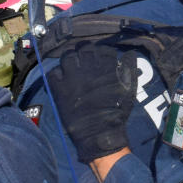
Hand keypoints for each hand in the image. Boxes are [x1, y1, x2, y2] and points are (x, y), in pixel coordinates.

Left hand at [48, 43, 136, 163]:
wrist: (99, 134)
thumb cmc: (117, 113)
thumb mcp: (128, 89)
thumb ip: (128, 69)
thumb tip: (130, 53)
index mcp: (105, 67)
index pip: (101, 49)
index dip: (100, 52)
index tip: (98, 58)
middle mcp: (88, 69)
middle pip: (82, 49)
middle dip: (83, 52)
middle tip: (83, 60)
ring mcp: (72, 78)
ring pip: (67, 57)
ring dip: (69, 60)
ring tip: (71, 68)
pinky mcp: (60, 89)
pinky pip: (53, 73)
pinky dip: (56, 74)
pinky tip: (61, 80)